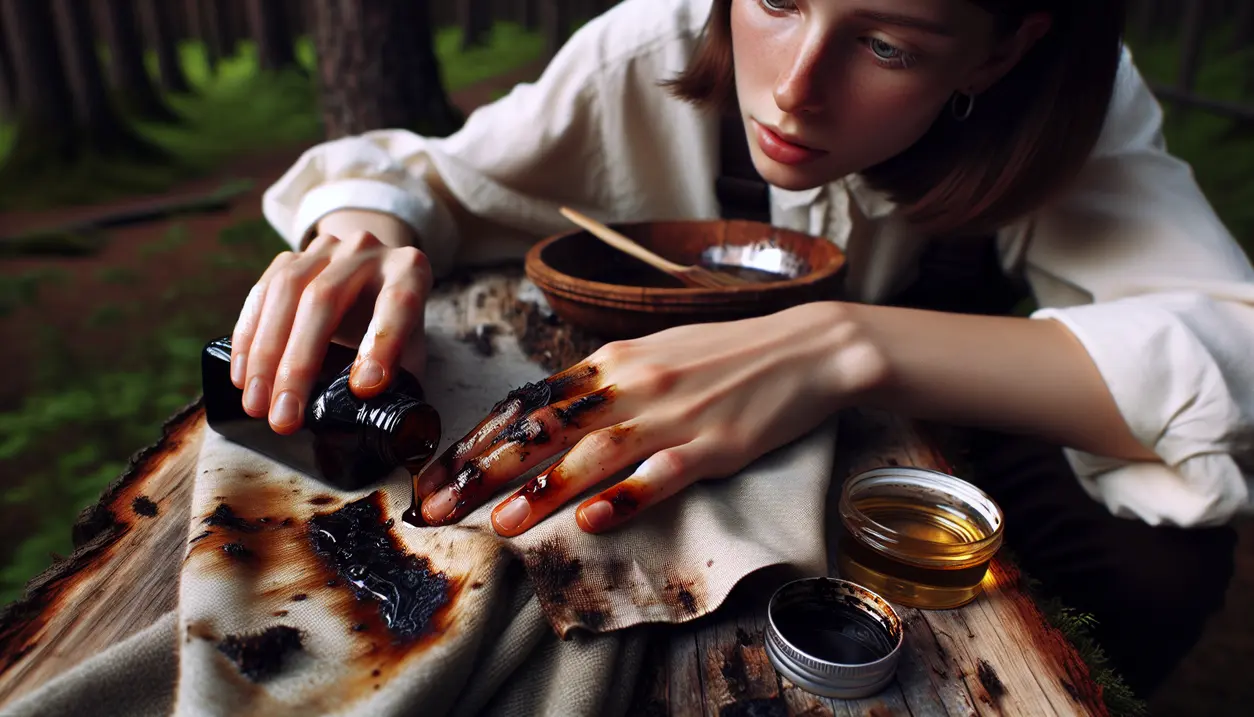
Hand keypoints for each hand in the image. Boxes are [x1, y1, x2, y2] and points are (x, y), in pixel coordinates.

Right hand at [229, 226, 432, 433]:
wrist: (373, 276)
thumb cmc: (395, 325)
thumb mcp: (411, 348)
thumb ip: (400, 378)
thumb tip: (373, 420)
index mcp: (409, 270)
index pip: (397, 302)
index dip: (381, 346)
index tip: (364, 390)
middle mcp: (366, 250)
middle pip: (325, 298)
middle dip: (300, 365)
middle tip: (285, 418)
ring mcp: (324, 248)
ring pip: (286, 292)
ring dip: (265, 355)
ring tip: (256, 403)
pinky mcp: (290, 257)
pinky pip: (261, 292)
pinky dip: (248, 337)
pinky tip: (242, 376)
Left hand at [412, 302, 887, 535]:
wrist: (807, 347)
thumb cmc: (725, 354)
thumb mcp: (654, 354)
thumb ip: (601, 384)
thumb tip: (548, 412)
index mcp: (613, 361)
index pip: (531, 402)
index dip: (478, 441)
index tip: (436, 474)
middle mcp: (634, 383)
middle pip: (548, 429)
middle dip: (487, 471)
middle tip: (440, 508)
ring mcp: (675, 414)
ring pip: (596, 453)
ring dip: (545, 490)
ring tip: (501, 526)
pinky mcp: (716, 445)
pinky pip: (664, 473)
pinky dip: (627, 496)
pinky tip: (594, 521)